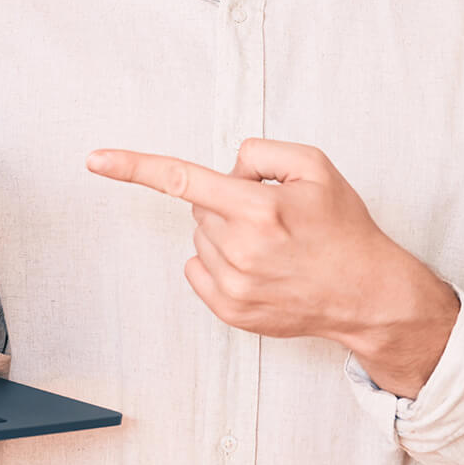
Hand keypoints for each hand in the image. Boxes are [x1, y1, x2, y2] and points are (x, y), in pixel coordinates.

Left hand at [85, 138, 456, 393]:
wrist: (368, 293)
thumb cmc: (344, 228)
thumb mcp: (315, 167)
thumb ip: (262, 153)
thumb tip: (226, 171)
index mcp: (257, 208)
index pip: (182, 180)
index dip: (133, 167)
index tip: (94, 159)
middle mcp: (240, 249)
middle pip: (199, 207)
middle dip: (226, 201)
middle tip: (272, 215)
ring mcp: (233, 286)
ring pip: (200, 239)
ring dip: (225, 233)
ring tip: (273, 244)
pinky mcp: (231, 312)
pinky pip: (198, 270)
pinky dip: (218, 261)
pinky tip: (258, 266)